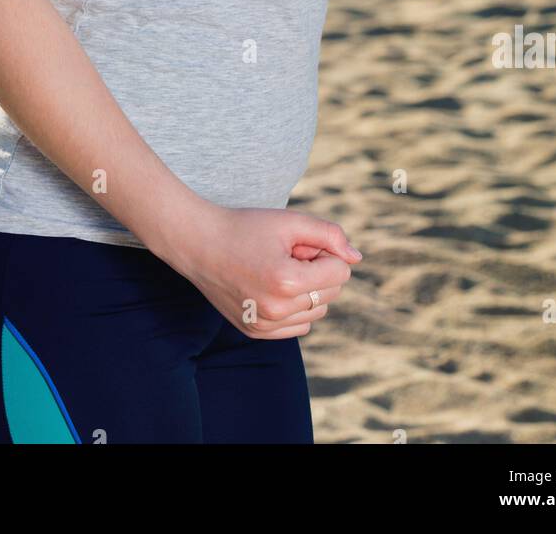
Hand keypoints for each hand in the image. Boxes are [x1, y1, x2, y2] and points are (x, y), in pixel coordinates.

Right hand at [174, 206, 360, 339]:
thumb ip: (330, 234)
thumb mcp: (290, 221)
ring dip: (308, 290)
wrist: (199, 245)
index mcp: (287, 281)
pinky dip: (295, 308)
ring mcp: (265, 326)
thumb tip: (356, 258)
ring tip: (277, 269)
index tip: (298, 243)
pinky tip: (272, 287)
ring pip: (318, 312)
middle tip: (287, 254)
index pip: (340, 272)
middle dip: (318, 269)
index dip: (324, 251)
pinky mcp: (256, 333)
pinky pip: (299, 326)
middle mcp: (276, 310)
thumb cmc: (245, 228)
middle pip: (331, 293)